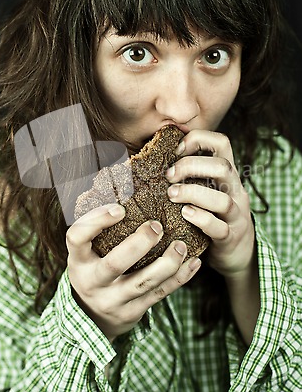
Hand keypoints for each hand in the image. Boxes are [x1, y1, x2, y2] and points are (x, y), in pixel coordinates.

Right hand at [66, 204, 201, 340]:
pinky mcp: (133, 311)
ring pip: (143, 283)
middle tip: (157, 226)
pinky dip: (179, 278)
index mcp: (78, 261)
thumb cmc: (93, 270)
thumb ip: (99, 229)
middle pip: (114, 264)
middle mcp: (93, 282)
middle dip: (139, 243)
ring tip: (181, 245)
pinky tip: (194, 262)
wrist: (93, 317)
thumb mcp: (86, 253)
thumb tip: (123, 184)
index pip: (77, 237)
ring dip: (167, 263)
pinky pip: (160, 294)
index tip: (119, 208)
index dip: (96, 221)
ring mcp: (113, 300)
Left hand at [166, 130, 254, 277]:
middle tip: (169, 175)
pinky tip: (185, 214)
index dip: (198, 139)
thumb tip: (152, 158)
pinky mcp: (231, 237)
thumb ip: (191, 174)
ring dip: (193, 193)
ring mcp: (236, 215)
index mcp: (227, 174)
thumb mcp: (207, 190)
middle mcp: (236, 190)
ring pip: (222, 199)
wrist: (238, 253)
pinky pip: (219, 228)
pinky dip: (202, 219)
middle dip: (192, 166)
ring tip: (172, 195)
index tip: (176, 150)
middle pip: (223, 167)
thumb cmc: (213, 215)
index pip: (222, 142)